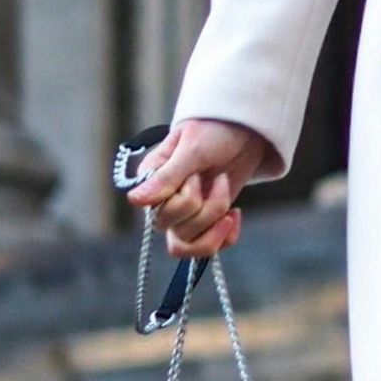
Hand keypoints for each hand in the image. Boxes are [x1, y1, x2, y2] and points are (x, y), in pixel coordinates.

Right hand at [123, 118, 271, 258]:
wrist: (246, 131)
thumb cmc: (214, 131)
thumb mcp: (193, 149)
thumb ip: (167, 176)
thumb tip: (134, 200)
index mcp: (150, 181)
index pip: (159, 214)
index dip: (184, 201)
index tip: (197, 175)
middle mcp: (162, 202)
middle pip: (176, 232)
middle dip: (208, 208)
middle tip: (221, 178)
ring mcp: (183, 215)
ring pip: (190, 246)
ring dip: (216, 222)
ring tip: (227, 194)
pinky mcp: (205, 222)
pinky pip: (208, 249)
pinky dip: (226, 236)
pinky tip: (235, 214)